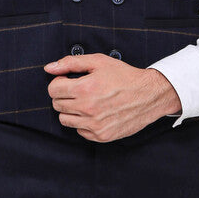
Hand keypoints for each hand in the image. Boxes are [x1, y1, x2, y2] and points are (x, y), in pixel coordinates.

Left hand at [45, 53, 180, 141]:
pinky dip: (83, 122)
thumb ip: (71, 63)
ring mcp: (94, 125)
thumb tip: (49, 68)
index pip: (53, 90)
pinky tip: (95, 112)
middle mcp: (87, 108)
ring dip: (71, 110)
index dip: (59, 82)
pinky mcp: (101, 136)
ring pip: (65, 120)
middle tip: (79, 90)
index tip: (68, 80)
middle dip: (64, 95)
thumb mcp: (98, 62)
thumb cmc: (124, 76)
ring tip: (86, 101)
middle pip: (57, 105)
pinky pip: (79, 131)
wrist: (149, 95)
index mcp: (85, 88)